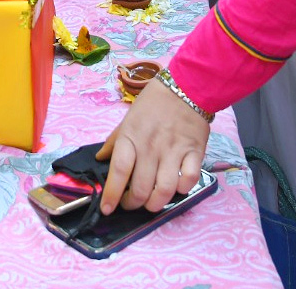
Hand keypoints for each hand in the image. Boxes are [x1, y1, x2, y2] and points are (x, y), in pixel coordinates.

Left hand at [97, 77, 209, 212]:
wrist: (185, 87)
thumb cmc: (152, 104)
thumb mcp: (127, 119)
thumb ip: (114, 141)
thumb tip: (100, 159)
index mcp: (131, 137)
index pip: (118, 171)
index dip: (111, 194)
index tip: (106, 209)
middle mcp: (151, 147)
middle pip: (141, 188)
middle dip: (133, 204)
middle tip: (131, 203)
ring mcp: (174, 151)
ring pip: (164, 191)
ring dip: (156, 203)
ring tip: (151, 202)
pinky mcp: (195, 152)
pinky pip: (189, 181)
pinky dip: (182, 190)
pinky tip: (176, 187)